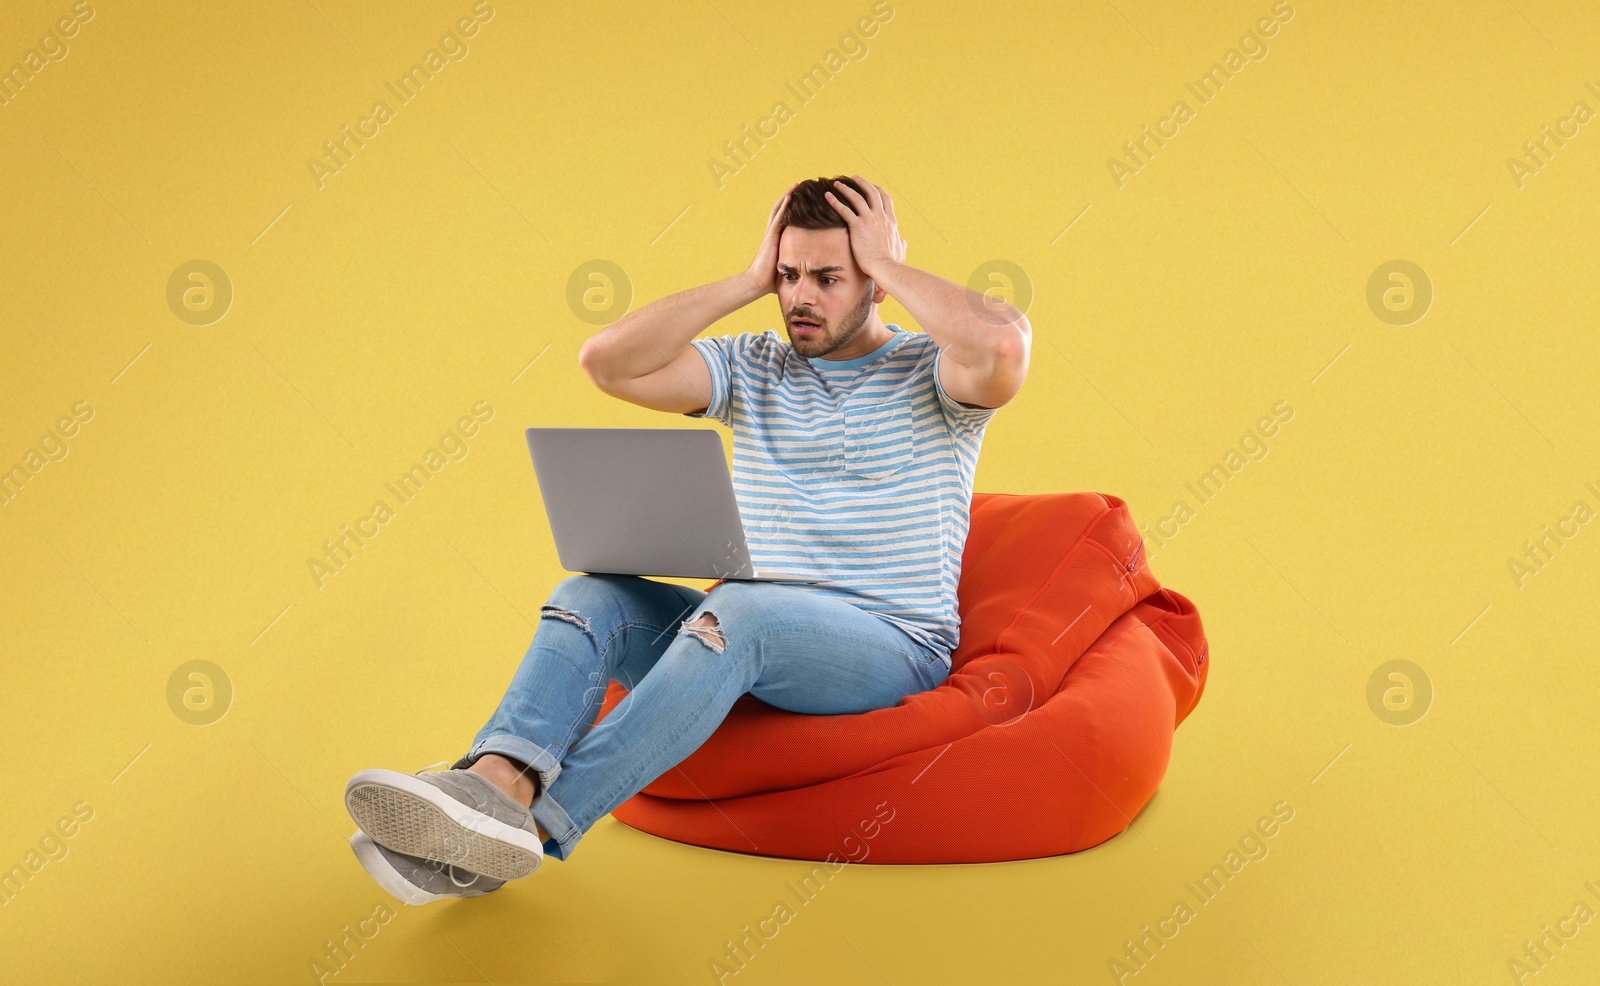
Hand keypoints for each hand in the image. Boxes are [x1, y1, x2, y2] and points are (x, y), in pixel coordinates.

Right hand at [743, 183, 796, 297]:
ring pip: (779, 210)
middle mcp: (772, 233)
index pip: (784, 219)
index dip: (792, 208)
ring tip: (796, 185)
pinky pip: (778, 218)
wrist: (757, 283)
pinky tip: (790, 196)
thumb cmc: (770, 280)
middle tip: (800, 185)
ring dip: (787, 196)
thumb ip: (795, 264)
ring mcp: (771, 234)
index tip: (801, 198)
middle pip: (781, 209)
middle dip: (790, 197)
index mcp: (776, 239)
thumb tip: (808, 270)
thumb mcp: (786, 268)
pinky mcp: (771, 237)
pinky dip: (784, 207)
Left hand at [823, 175, 905, 281]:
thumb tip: (901, 240)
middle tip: (854, 178)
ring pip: (857, 197)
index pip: (885, 199)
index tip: (871, 186)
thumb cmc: (892, 263)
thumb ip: (900, 241)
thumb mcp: (900, 249)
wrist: (886, 267)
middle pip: (872, 192)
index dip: (878, 190)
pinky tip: (827, 196)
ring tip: (837, 184)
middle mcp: (881, 216)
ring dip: (846, 188)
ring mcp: (869, 220)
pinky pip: (844, 210)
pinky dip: (835, 201)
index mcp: (891, 221)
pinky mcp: (858, 226)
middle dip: (862, 183)